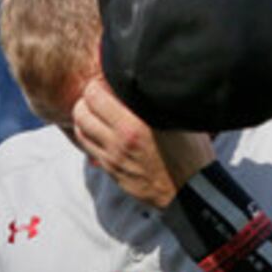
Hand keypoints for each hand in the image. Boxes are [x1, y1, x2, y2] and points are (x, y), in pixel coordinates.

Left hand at [70, 77, 215, 209]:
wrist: (190, 191)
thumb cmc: (191, 152)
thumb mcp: (178, 120)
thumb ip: (156, 103)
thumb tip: (145, 81)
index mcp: (136, 125)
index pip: (96, 96)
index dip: (96, 84)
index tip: (105, 80)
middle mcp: (119, 141)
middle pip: (81, 112)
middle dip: (85, 99)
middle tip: (95, 94)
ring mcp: (112, 158)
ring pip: (80, 131)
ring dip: (83, 117)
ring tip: (94, 110)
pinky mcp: (111, 171)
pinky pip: (89, 148)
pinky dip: (88, 135)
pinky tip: (99, 129)